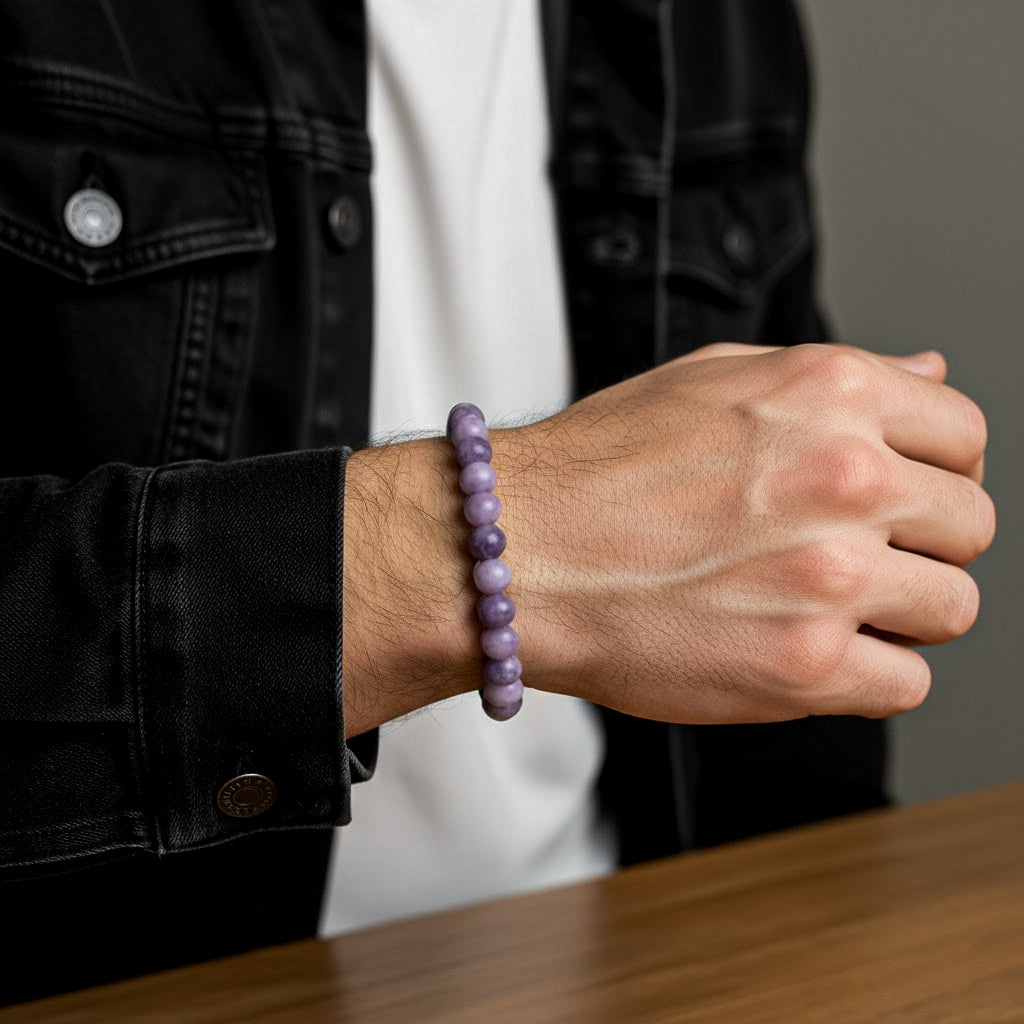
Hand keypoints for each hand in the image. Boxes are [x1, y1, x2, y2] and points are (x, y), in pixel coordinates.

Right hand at [495, 343, 993, 722]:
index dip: (934, 473)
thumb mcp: (713, 378)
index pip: (963, 436)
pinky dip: (863, 675)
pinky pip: (906, 684)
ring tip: (815, 607)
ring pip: (952, 609)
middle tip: (849, 558)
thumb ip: (833, 380)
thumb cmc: (596, 468)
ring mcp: (831, 576)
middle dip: (919, 545)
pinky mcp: (805, 666)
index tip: (900, 500)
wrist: (517, 551)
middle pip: (969, 528)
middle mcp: (845, 477)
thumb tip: (927, 378)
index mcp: (828, 394)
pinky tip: (800, 650)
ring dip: (896, 614)